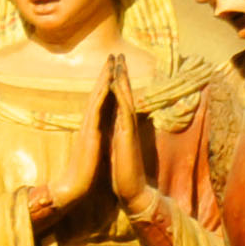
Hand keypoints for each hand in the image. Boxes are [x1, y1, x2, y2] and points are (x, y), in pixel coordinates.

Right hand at [28, 65, 115, 239]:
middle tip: (112, 55)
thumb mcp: (94, 150)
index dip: (106, 83)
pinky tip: (107, 83)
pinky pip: (96, 109)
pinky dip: (102, 94)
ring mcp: (88, 126)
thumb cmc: (84, 173)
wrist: (73, 187)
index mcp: (91, 127)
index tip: (113, 68)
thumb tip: (103, 132)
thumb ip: (96, 138)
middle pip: (97, 92)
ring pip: (97, 96)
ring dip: (104, 78)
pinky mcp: (89, 132)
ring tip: (111, 62)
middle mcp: (88, 123)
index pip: (100, 100)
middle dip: (105, 73)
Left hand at [104, 54, 164, 210]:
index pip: (119, 99)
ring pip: (126, 98)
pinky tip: (116, 84)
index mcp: (122, 127)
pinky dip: (120, 97)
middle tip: (118, 54)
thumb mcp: (117, 148)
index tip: (112, 66)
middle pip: (125, 93)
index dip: (116, 82)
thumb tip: (112, 125)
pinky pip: (124, 112)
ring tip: (118, 62)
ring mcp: (129, 129)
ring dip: (122, 79)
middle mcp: (127, 124)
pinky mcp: (127, 136)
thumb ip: (116, 134)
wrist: (132, 190)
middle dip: (121, 73)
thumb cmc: (124, 172)